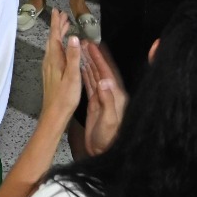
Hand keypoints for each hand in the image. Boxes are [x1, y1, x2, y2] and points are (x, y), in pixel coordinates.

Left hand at [40, 13, 83, 117]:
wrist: (54, 114)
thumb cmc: (65, 96)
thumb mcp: (73, 76)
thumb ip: (73, 56)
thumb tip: (74, 37)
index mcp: (55, 59)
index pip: (55, 36)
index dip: (56, 23)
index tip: (57, 11)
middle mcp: (49, 61)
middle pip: (53, 39)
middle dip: (57, 27)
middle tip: (63, 15)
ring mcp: (48, 68)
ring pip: (53, 46)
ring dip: (58, 35)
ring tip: (64, 27)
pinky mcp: (50, 74)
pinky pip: (54, 53)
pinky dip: (58, 45)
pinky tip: (62, 49)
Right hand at [81, 40, 127, 154]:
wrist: (104, 153)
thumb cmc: (108, 139)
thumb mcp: (109, 121)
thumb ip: (108, 101)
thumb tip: (104, 81)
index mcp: (115, 96)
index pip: (107, 73)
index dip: (100, 59)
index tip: (94, 46)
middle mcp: (110, 94)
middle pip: (101, 71)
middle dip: (94, 57)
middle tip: (85, 43)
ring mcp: (103, 99)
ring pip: (95, 76)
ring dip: (89, 64)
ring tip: (82, 51)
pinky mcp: (96, 104)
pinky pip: (90, 85)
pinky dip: (85, 75)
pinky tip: (80, 68)